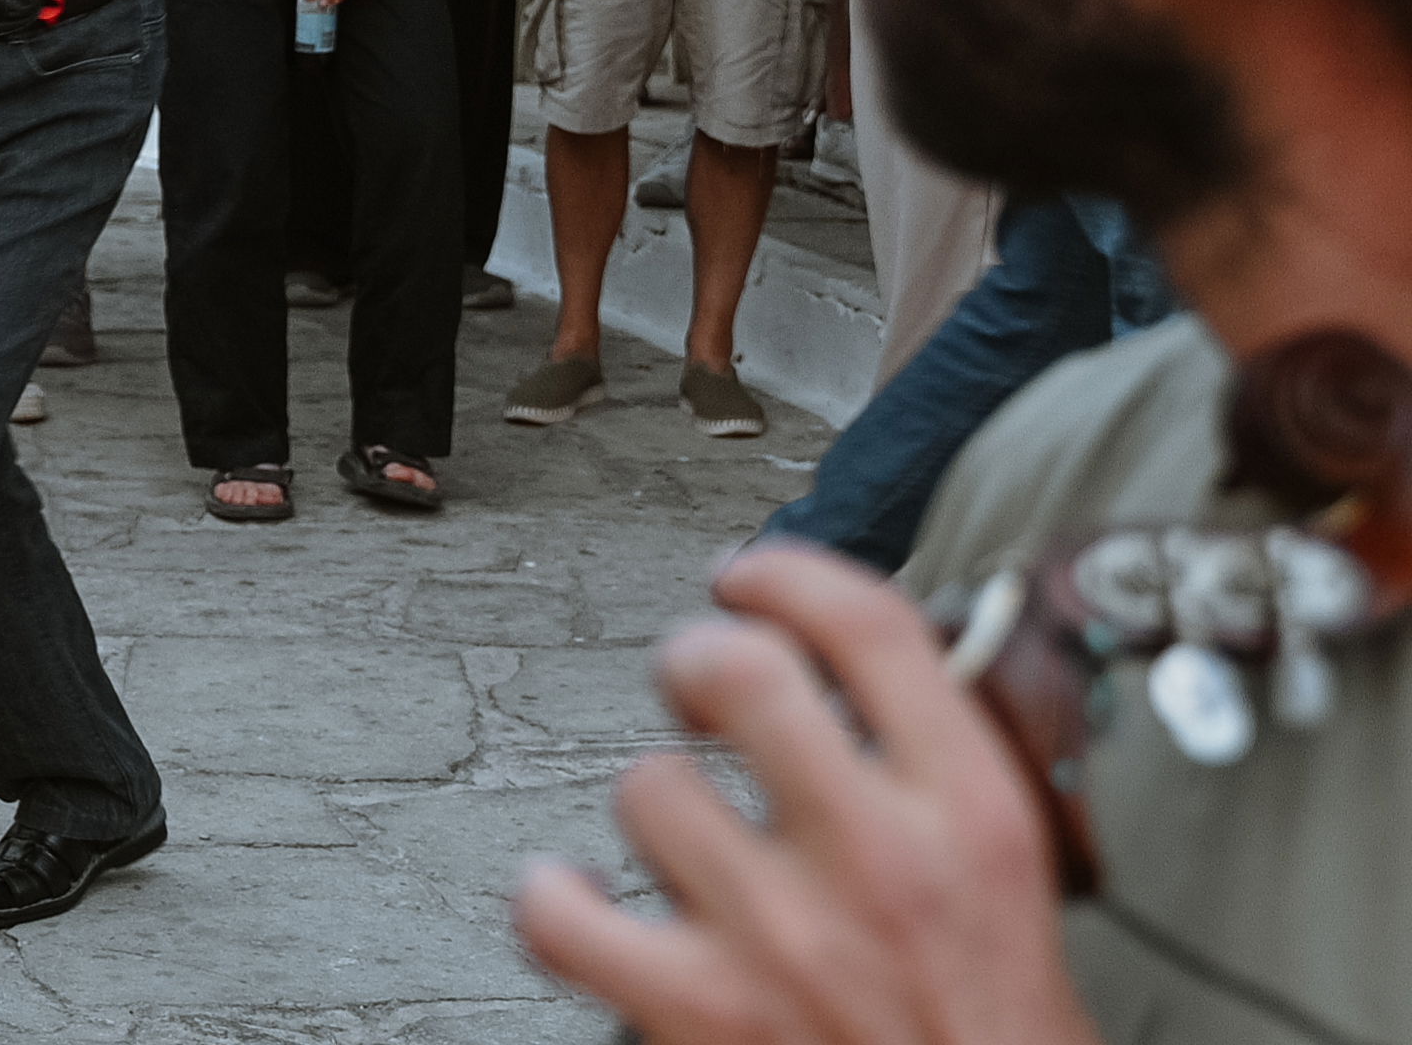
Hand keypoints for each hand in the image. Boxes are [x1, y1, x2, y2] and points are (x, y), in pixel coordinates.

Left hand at [516, 545, 1099, 1044]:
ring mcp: (776, 935)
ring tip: (685, 836)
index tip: (753, 579)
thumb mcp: (1021, 884)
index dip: (789, 573)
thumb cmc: (997, 1037)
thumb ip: (944, 776)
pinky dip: (551, 898)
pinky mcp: (696, 1010)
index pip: (870, 628)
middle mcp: (873, 860)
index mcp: (971, 817)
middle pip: (733, 671)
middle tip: (697, 684)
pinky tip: (576, 896)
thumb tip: (858, 684)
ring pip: (645, 786)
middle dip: (697, 659)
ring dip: (654, 800)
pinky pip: (561, 917)